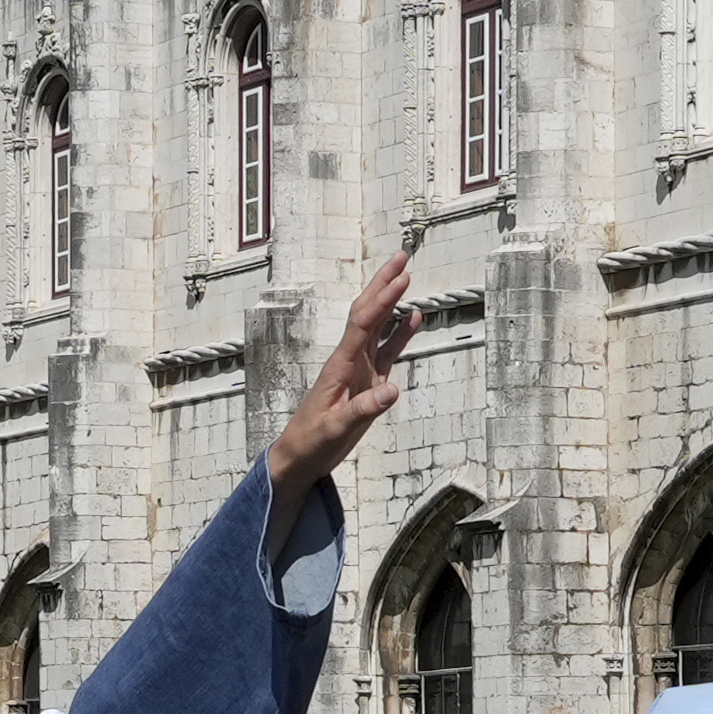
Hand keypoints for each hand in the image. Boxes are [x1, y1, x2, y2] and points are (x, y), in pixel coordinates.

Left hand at [266, 257, 414, 498]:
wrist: (300, 456)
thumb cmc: (312, 442)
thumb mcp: (336, 429)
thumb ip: (363, 409)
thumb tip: (393, 390)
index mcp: (340, 366)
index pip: (363, 325)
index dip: (382, 300)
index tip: (401, 278)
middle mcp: (349, 360)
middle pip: (367, 313)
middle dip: (384, 284)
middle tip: (402, 257)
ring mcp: (359, 369)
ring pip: (377, 326)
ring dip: (391, 301)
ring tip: (407, 276)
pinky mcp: (367, 382)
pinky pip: (386, 351)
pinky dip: (399, 334)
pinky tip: (412, 319)